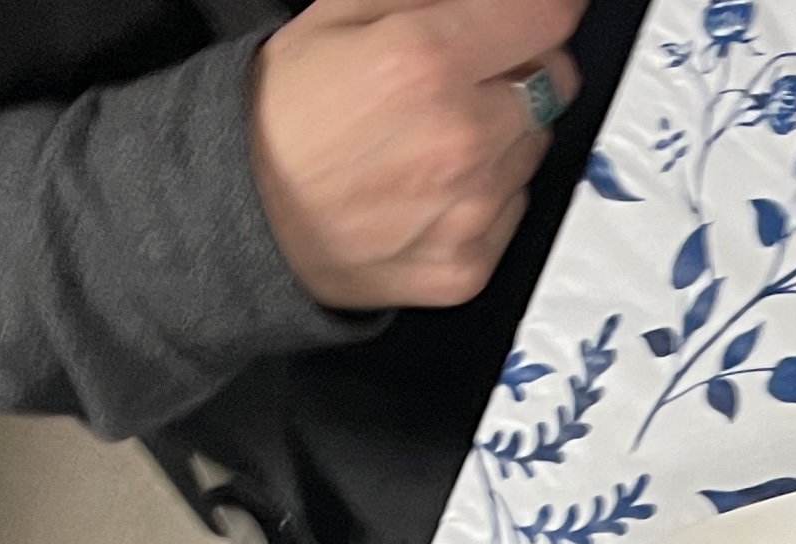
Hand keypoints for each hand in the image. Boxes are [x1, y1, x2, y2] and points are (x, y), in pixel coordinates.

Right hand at [251, 0, 584, 310]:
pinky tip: (429, 187)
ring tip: (432, 137)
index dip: (545, 6)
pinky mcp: (469, 265)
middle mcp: (464, 137)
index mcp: (431, 60)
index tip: (532, 11)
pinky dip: (484, 194)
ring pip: (532, 148)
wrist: (243, 219)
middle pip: (551, 83)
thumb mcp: (340, 12)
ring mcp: (471, 209)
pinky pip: (511, 210)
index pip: (549, 17)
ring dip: (502, 134)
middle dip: (518, 68)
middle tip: (461, 77)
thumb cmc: (283, 113)